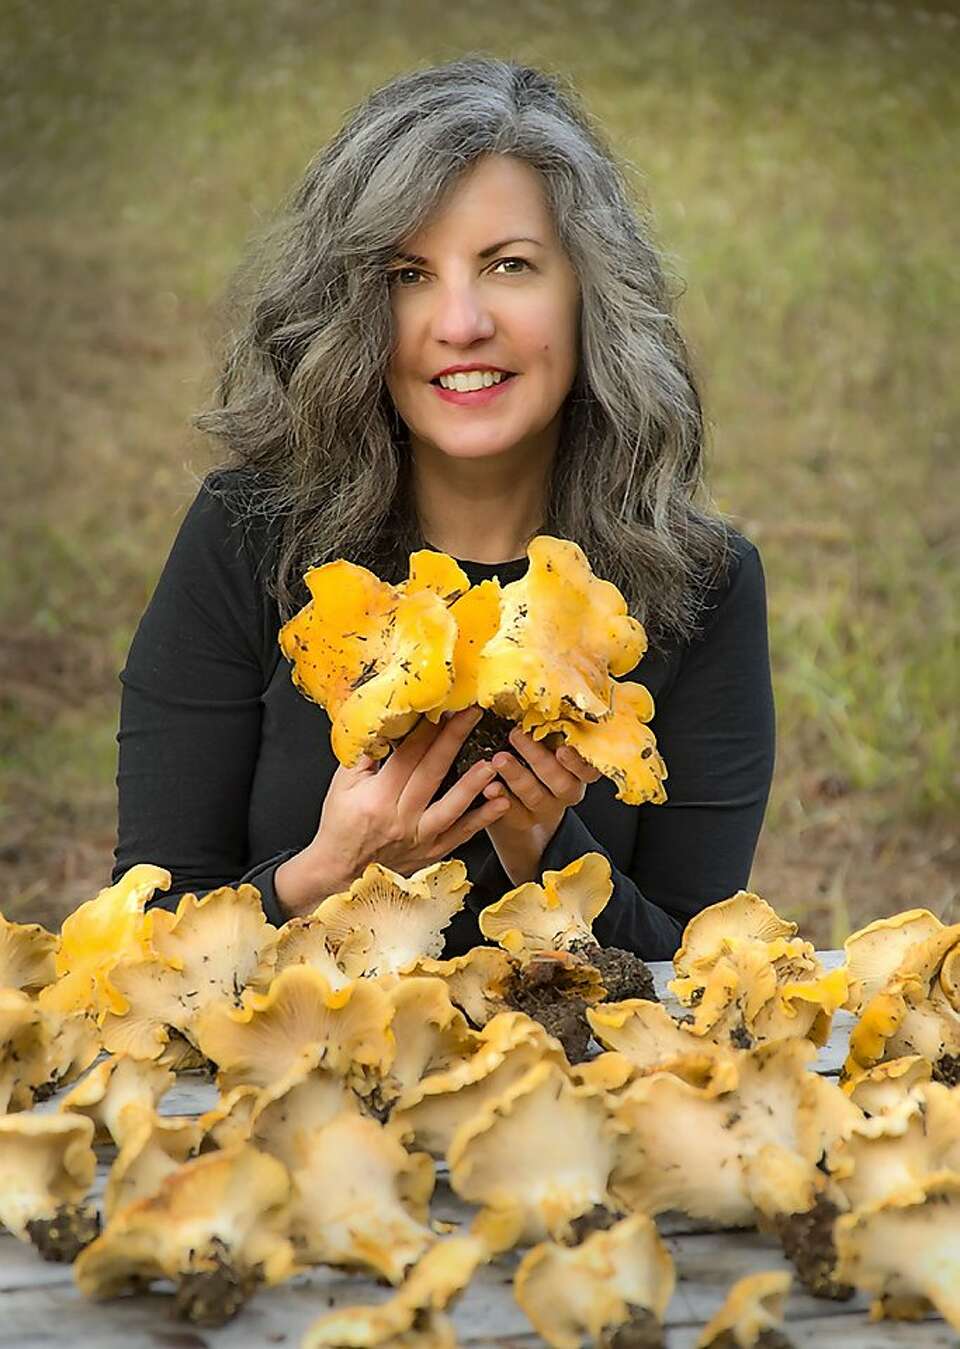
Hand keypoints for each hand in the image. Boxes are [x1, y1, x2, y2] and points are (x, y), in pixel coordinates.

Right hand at [275, 709, 508, 916]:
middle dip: (453, 740)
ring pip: (451, 808)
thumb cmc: (340, 826)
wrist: (339, 873)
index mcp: (377, 799)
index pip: (406, 757)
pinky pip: (461, 835)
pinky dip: (482, 820)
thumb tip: (386, 725)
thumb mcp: (341, 786)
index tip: (442, 708)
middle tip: (472, 715)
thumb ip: (364, 756)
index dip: (426, 730)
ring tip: (493, 763)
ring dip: (473, 784)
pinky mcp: (432, 852)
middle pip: (431, 773)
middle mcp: (400, 819)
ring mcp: (418, 838)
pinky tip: (501, 803)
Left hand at [481, 726, 600, 885]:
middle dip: (538, 758)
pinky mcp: (523, 820)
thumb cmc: (537, 759)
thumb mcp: (550, 743)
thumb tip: (538, 692)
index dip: (578, 761)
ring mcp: (545, 808)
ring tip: (498, 759)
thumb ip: (549, 727)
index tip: (563, 748)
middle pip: (561, 781)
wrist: (521, 806)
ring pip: (535, 795)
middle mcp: (567, 790)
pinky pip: (514, 813)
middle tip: (516, 735)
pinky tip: (489, 787)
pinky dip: (501, 798)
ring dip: (516, 775)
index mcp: (579, 770)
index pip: (589, 768)